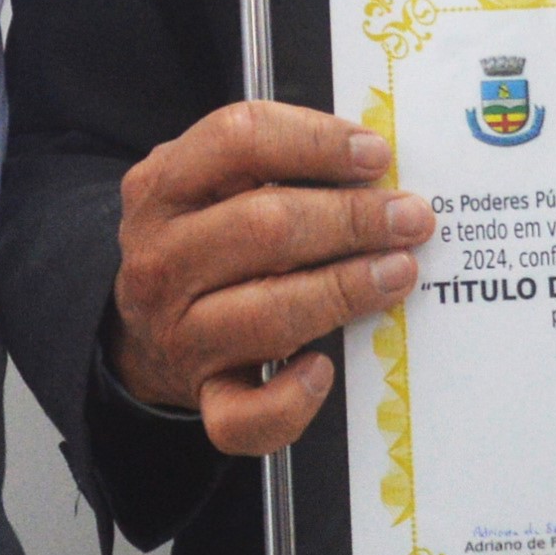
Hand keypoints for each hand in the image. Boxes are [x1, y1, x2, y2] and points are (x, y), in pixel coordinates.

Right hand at [109, 99, 435, 454]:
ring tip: (399, 272)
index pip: (238, 139)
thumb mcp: (211, 185)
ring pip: (268, 314)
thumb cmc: (204, 243)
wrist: (145, 330)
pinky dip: (290, 399)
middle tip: (410, 217)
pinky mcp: (203, 397)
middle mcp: (161, 258)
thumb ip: (272, 164)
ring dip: (345, 290)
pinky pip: (244, 415)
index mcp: (161, 187)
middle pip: (263, 226)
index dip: (315, 141)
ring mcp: (178, 333)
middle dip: (351, 218)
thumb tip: (374, 162)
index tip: (376, 154)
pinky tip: (323, 369)